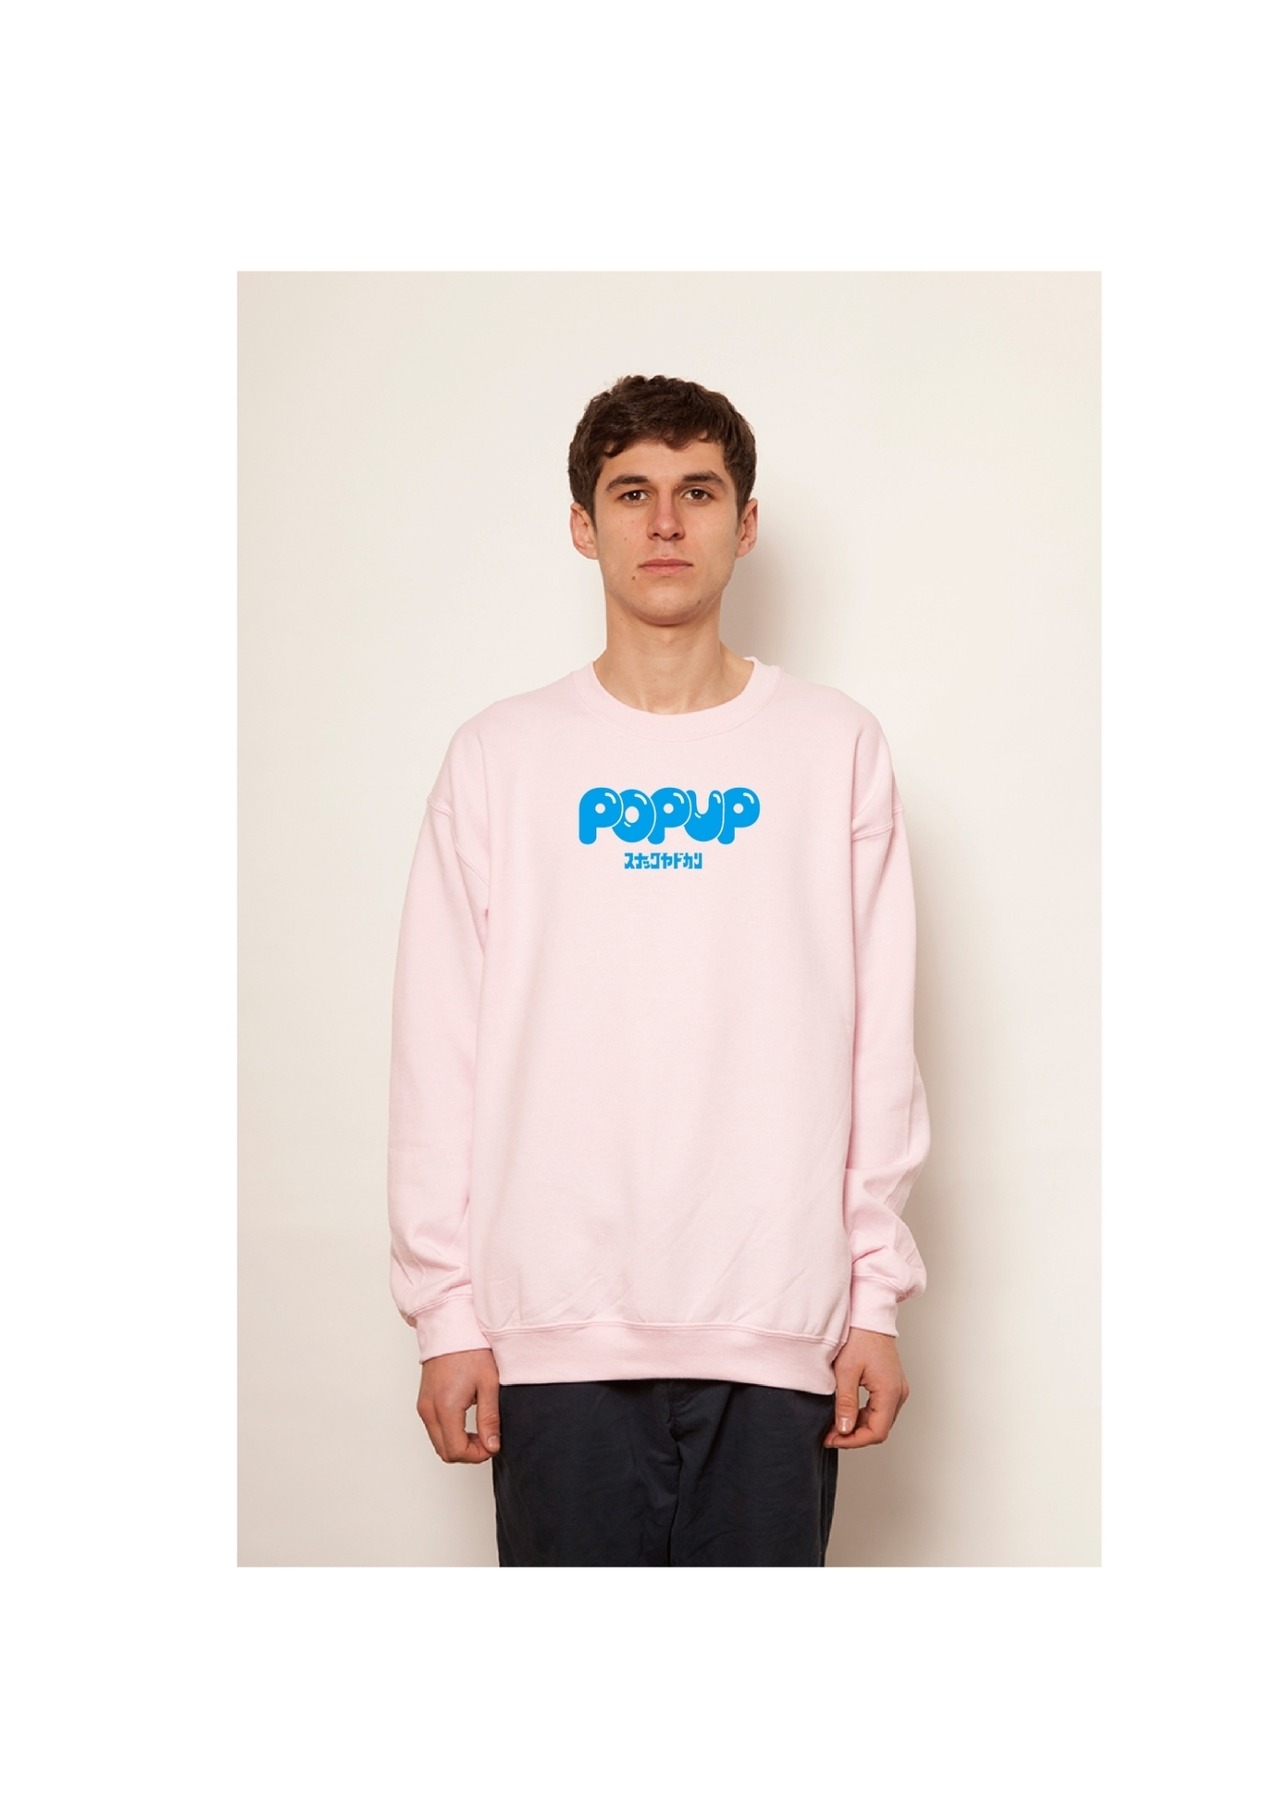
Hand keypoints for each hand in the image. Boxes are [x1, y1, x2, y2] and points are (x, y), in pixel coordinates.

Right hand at [417, 1348, 502, 1462]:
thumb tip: (491, 1446)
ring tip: (480, 1430)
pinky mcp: (423, 1401)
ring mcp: (423, 1406)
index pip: (456, 1451)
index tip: (493, 1444)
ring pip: (438, 1442)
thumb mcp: (488, 1384)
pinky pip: (434, 1429)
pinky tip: (467, 1422)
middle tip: (488, 1440)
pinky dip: (450, 1433)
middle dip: (468, 1453)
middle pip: (444, 1452)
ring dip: (459, 1444)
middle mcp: (429, 1410)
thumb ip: (489, 1419)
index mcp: (445, 1407)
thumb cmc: (470, 1350)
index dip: (477, 1455)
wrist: (451, 1327)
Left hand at [823, 1327, 909, 1448]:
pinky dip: (863, 1416)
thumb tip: (844, 1429)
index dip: (854, 1441)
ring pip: (879, 1421)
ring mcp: (897, 1389)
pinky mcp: (892, 1385)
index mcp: (890, 1391)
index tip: (833, 1439)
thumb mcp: (845, 1372)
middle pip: (879, 1429)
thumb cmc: (859, 1338)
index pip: (877, 1432)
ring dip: (858, 1427)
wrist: (870, 1317)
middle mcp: (898, 1393)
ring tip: (835, 1425)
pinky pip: (880, 1409)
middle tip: (830, 1434)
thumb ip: (845, 1403)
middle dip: (854, 1436)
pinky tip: (846, 1413)